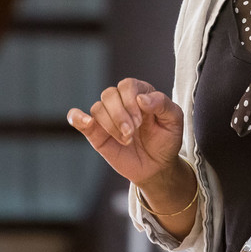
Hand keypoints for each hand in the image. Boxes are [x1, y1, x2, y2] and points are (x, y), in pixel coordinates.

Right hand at [67, 78, 184, 187]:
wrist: (158, 166)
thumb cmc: (166, 139)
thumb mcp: (174, 120)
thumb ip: (162, 104)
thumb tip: (141, 98)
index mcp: (140, 93)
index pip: (127, 85)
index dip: (131, 101)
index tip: (141, 120)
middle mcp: (121, 102)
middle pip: (109, 94)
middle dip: (120, 114)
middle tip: (133, 131)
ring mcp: (107, 117)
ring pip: (97, 108)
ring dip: (111, 125)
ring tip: (126, 139)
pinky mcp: (96, 133)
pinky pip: (78, 119)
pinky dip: (76, 117)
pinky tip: (85, 122)